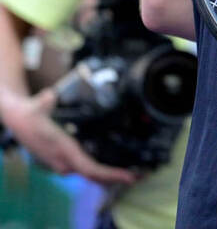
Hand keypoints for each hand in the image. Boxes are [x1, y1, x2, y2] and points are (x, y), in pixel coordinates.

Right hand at [0, 89, 137, 184]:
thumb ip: (45, 101)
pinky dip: (101, 171)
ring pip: (90, 173)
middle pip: (95, 174)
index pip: (89, 167)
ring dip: (110, 175)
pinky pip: (86, 169)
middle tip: (141, 175)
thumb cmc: (31, 114)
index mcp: (63, 150)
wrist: (18, 121)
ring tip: (134, 173)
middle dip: (116, 177)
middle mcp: (64, 161)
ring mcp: (64, 164)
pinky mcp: (65, 161)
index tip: (128, 176)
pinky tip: (115, 167)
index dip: (109, 173)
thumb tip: (49, 96)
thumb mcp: (37, 106)